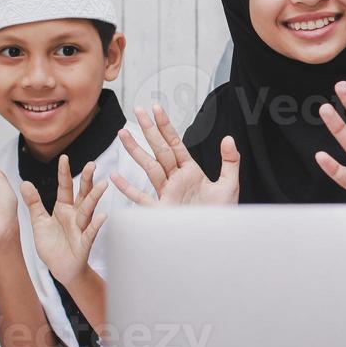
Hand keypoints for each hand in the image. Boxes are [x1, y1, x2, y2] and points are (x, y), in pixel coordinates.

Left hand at [22, 155, 108, 285]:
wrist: (60, 268)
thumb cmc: (53, 245)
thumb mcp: (39, 222)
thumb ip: (34, 203)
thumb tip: (25, 183)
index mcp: (64, 209)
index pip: (65, 187)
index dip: (64, 173)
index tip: (64, 157)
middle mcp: (75, 215)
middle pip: (82, 194)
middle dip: (87, 180)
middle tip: (92, 164)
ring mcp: (81, 228)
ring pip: (89, 210)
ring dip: (95, 198)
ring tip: (102, 185)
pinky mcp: (85, 243)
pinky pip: (91, 232)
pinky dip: (97, 225)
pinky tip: (103, 216)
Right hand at [112, 105, 239, 206]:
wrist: (218, 237)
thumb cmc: (223, 214)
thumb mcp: (230, 185)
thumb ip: (230, 161)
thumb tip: (228, 138)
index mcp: (190, 172)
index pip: (175, 144)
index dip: (165, 126)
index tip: (156, 109)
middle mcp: (176, 180)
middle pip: (159, 150)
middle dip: (149, 130)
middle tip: (138, 110)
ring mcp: (166, 194)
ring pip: (148, 168)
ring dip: (136, 151)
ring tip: (122, 134)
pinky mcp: (161, 210)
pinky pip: (141, 198)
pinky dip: (128, 189)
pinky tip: (115, 178)